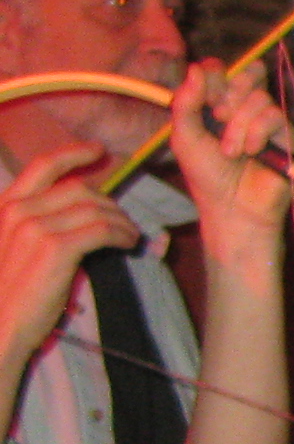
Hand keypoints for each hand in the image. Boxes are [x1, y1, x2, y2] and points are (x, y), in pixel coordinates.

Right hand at [0, 137, 136, 370]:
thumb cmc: (11, 293)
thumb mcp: (16, 248)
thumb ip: (40, 225)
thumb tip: (80, 214)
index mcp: (6, 206)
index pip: (43, 166)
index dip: (73, 154)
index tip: (98, 151)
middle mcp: (18, 210)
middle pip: (79, 189)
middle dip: (109, 203)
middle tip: (124, 221)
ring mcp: (35, 228)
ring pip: (95, 208)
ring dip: (121, 220)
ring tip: (131, 236)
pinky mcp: (56, 248)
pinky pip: (102, 229)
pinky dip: (122, 234)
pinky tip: (128, 244)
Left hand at [170, 59, 293, 262]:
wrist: (232, 208)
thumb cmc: (207, 176)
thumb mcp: (184, 136)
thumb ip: (186, 102)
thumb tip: (197, 67)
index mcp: (220, 104)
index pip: (223, 70)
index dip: (216, 78)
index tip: (206, 103)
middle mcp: (246, 109)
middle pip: (247, 76)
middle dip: (229, 98)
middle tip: (217, 119)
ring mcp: (270, 122)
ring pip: (261, 99)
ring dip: (240, 126)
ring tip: (232, 151)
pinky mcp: (290, 138)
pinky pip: (278, 117)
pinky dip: (259, 133)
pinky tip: (252, 152)